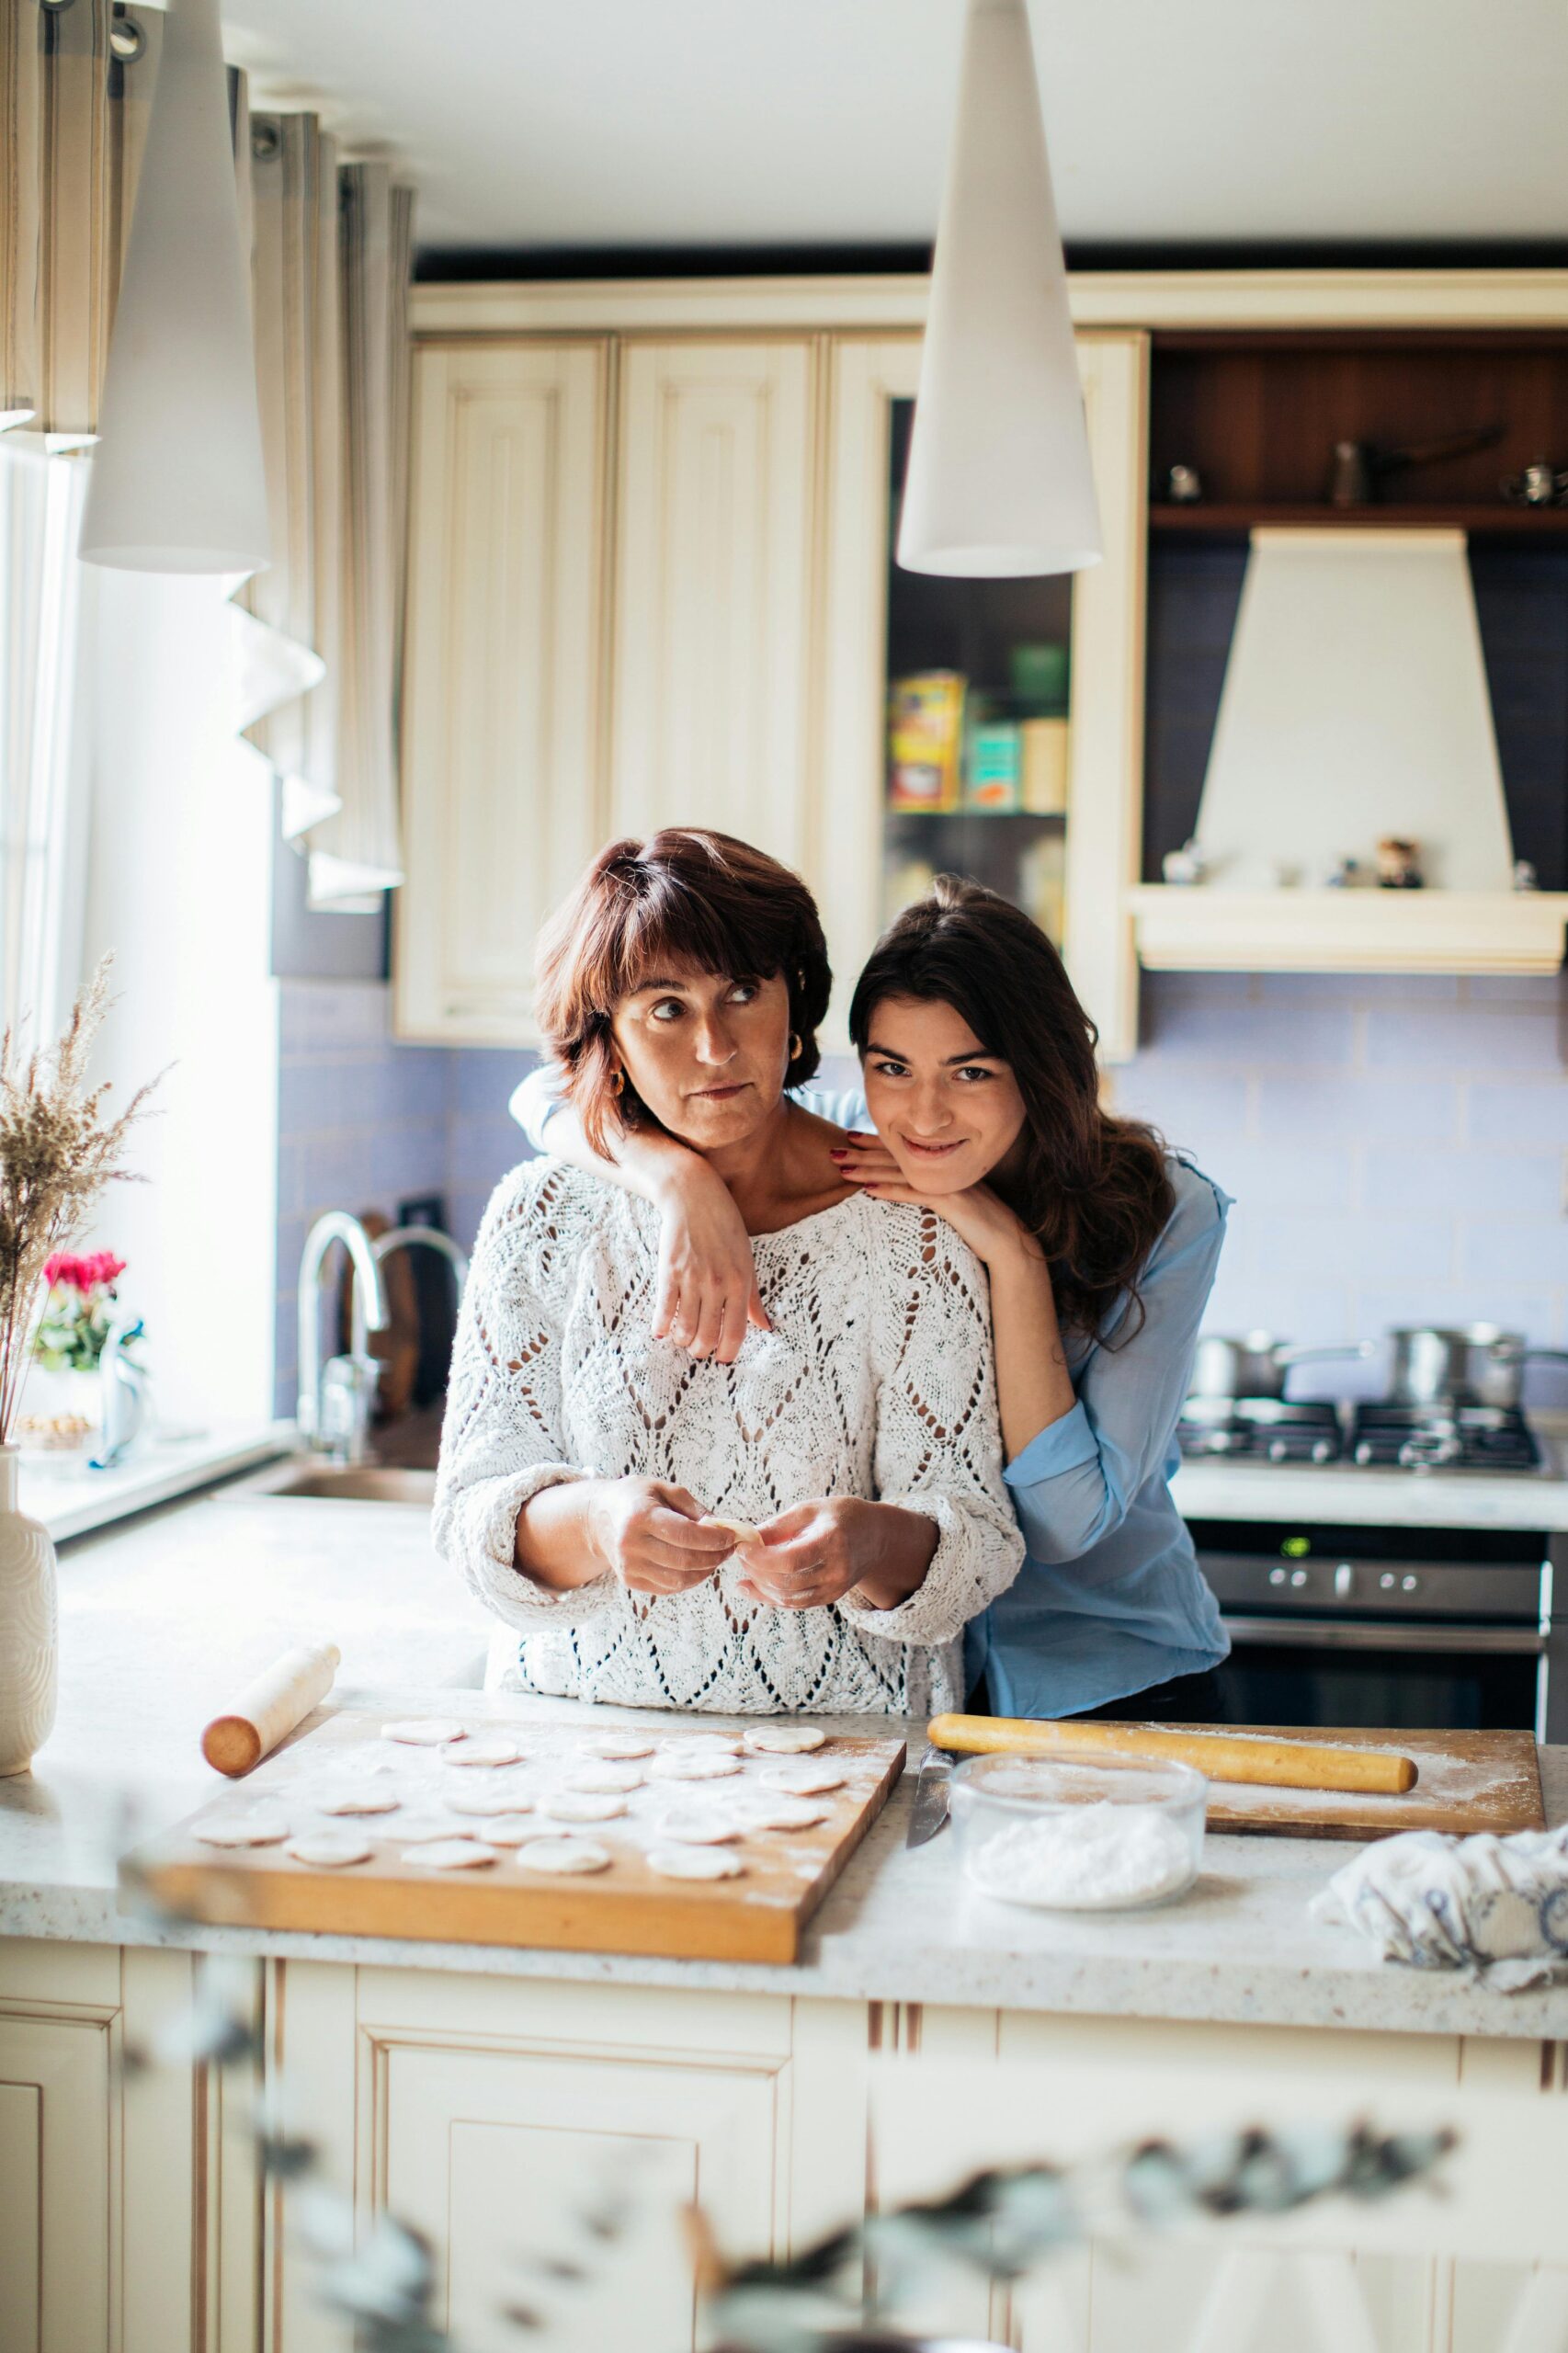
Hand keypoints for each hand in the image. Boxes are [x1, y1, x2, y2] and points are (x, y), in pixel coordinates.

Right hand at [587, 1478, 737, 1597]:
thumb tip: (722, 1528)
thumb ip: (694, 1509)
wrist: (598, 1517)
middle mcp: (630, 1544)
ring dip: (705, 1571)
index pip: (685, 1534)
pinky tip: (698, 1566)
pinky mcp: (630, 1581)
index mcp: (640, 1516)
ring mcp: (628, 1566)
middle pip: (684, 1561)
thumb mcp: (663, 1489)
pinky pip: (668, 1587)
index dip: (714, 1539)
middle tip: (729, 1548)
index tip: (732, 1536)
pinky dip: (689, 1580)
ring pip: (679, 1580)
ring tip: (716, 1557)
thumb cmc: (636, 1498)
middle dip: (714, 1557)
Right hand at [651, 1161, 768, 1363]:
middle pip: (708, 1335)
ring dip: (683, 1341)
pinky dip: (661, 1326)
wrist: (694, 1197)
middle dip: (702, 1350)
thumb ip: (753, 1297)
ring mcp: (692, 1278)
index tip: (722, 1359)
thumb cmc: (725, 1227)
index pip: (737, 1331)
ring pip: (685, 1328)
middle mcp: (718, 1284)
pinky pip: (664, 1310)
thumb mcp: (747, 1261)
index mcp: (741, 1282)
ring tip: (683, 1340)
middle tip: (699, 1350)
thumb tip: (766, 1327)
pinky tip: (661, 1331)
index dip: (728, 1352)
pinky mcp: (669, 1272)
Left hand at [732, 1497, 934, 1612]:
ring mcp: (836, 1588)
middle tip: (741, 1555)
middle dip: (756, 1570)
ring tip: (746, 1568)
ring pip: (788, 1597)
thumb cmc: (840, 1516)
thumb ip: (778, 1526)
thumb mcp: (809, 1510)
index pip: (790, 1559)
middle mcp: (837, 1569)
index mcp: (832, 1541)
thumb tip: (747, 1539)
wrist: (875, 1537)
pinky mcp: (830, 1598)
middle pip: (786, 1581)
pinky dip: (770, 1597)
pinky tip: (752, 1586)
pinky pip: (795, 1604)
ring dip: (760, 1585)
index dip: (761, 1557)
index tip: (742, 1547)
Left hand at [831, 1134, 1036, 1271]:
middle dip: (862, 1153)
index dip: (876, 1143)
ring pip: (899, 1172)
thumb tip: (907, 1192)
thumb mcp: (954, 1207)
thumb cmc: (982, 1229)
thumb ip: (933, 1195)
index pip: (903, 1150)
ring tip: (841, 1167)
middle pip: (895, 1157)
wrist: (1011, 1243)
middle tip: (834, 1148)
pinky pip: (914, 1193)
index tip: (851, 1137)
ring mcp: (946, 1183)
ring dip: (867, 1169)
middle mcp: (943, 1169)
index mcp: (942, 1167)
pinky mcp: (951, 1201)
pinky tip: (867, 1189)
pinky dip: (889, 1190)